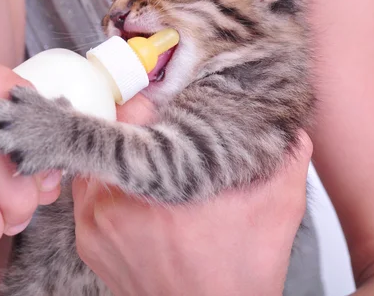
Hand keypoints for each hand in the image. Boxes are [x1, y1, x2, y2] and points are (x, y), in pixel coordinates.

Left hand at [72, 95, 310, 295]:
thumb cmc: (237, 275)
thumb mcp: (278, 210)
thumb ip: (285, 156)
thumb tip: (284, 122)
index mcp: (162, 189)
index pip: (133, 112)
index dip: (150, 98)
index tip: (162, 97)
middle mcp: (115, 205)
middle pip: (111, 133)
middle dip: (137, 126)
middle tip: (160, 128)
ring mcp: (94, 224)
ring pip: (99, 159)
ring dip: (122, 152)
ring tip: (151, 160)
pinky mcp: (88, 240)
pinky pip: (89, 189)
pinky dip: (110, 181)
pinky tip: (138, 189)